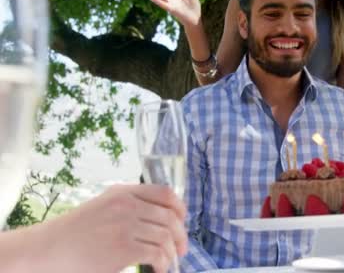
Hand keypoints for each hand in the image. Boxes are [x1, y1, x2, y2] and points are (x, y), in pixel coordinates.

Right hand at [38, 184, 187, 272]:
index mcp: (123, 192)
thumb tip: (161, 217)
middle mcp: (127, 205)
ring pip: (166, 236)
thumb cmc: (75, 232)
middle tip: (181, 249)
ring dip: (172, 252)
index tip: (181, 222)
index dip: (180, 209)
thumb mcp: (103, 206)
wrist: (47, 248)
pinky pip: (156, 254)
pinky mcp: (122, 248)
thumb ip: (129, 205)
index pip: (166, 193)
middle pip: (170, 217)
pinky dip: (163, 263)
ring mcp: (125, 226)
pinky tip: (158, 269)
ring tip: (168, 262)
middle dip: (180, 236)